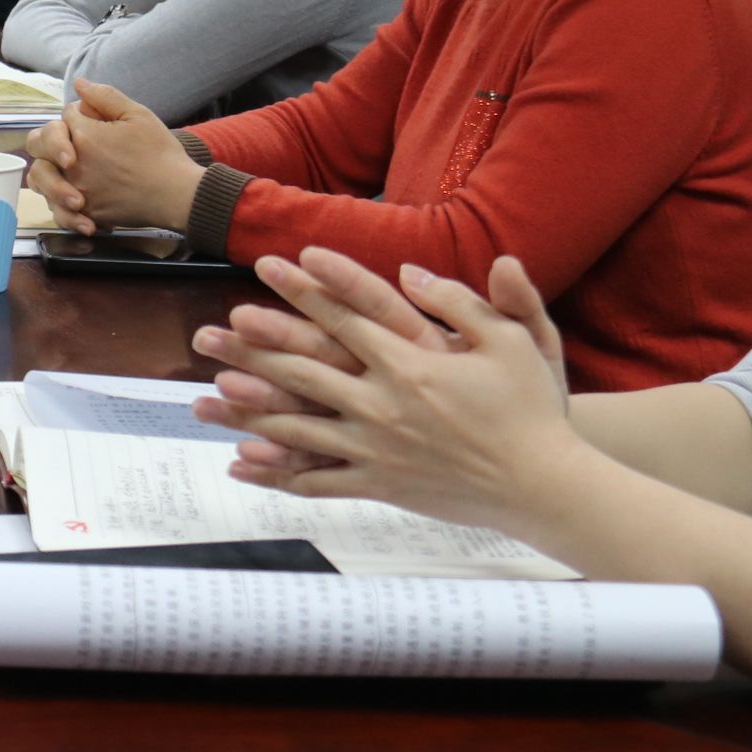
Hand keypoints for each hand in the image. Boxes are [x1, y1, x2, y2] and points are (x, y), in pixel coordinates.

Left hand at [21, 78, 201, 235]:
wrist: (178, 195)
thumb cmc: (160, 153)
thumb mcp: (138, 115)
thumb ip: (105, 96)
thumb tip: (79, 83)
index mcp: (84, 135)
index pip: (65, 116)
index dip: (79, 115)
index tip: (96, 121)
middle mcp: (72, 164)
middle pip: (38, 143)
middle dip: (50, 138)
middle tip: (69, 144)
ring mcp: (76, 190)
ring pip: (40, 178)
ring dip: (49, 169)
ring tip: (67, 170)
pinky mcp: (85, 213)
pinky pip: (57, 209)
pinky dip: (62, 205)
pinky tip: (76, 199)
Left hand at [198, 250, 589, 533]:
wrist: (546, 487)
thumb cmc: (534, 411)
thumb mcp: (515, 341)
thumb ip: (462, 302)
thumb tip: (411, 272)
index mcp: (412, 363)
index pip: (345, 316)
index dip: (306, 287)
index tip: (270, 264)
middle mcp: (384, 404)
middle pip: (305, 368)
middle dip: (253, 346)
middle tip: (210, 330)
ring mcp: (377, 448)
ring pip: (298, 426)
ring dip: (248, 409)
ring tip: (205, 396)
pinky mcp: (380, 485)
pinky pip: (318, 480)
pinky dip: (277, 472)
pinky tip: (241, 462)